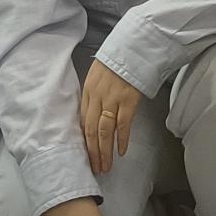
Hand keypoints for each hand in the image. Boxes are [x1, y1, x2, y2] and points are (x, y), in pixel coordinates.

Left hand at [78, 60, 144, 177]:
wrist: (133, 48)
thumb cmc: (116, 59)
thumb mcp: (97, 74)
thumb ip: (93, 93)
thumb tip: (92, 112)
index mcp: (88, 91)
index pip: (82, 121)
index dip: (83, 140)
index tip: (84, 154)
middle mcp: (97, 98)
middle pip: (91, 131)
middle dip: (92, 152)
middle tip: (94, 168)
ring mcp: (113, 100)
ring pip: (104, 132)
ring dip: (104, 152)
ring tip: (105, 166)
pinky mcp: (128, 101)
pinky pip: (123, 125)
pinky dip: (121, 140)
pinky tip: (121, 151)